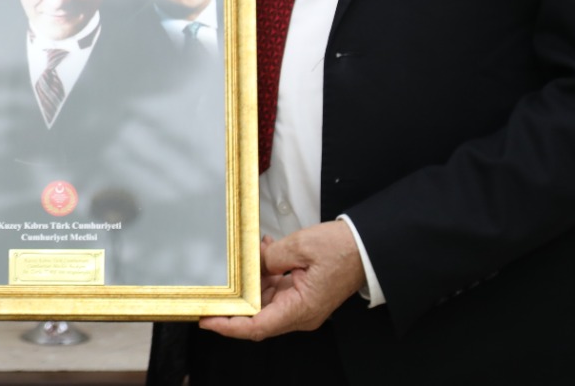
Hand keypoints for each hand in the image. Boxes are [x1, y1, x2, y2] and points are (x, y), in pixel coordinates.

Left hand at [199, 221, 364, 340]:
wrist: (367, 247)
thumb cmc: (342, 249)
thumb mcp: (301, 246)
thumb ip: (271, 257)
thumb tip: (253, 265)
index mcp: (301, 309)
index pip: (257, 327)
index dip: (229, 326)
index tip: (207, 320)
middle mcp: (300, 314)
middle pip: (257, 317)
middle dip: (234, 302)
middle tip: (212, 288)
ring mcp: (301, 306)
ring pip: (264, 302)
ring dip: (250, 284)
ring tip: (243, 260)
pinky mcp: (302, 295)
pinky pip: (276, 291)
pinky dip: (264, 276)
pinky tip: (262, 254)